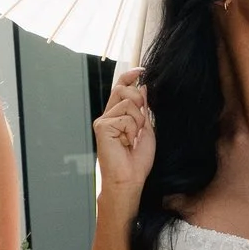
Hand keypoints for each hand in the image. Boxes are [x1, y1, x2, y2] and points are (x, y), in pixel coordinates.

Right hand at [92, 69, 154, 205]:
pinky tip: (126, 143)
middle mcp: (107, 116)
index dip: (129, 76)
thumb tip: (143, 86)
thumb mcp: (145, 130)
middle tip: (140, 124)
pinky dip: (132, 130)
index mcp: (117, 116)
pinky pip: (126, 117)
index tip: (141, 70)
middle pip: (124, 90)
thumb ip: (142, 109)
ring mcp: (103, 121)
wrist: (128, 179)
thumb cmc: (136, 160)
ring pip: (129, 103)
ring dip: (138, 121)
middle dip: (139, 101)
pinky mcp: (102, 126)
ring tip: (132, 138)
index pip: (120, 88)